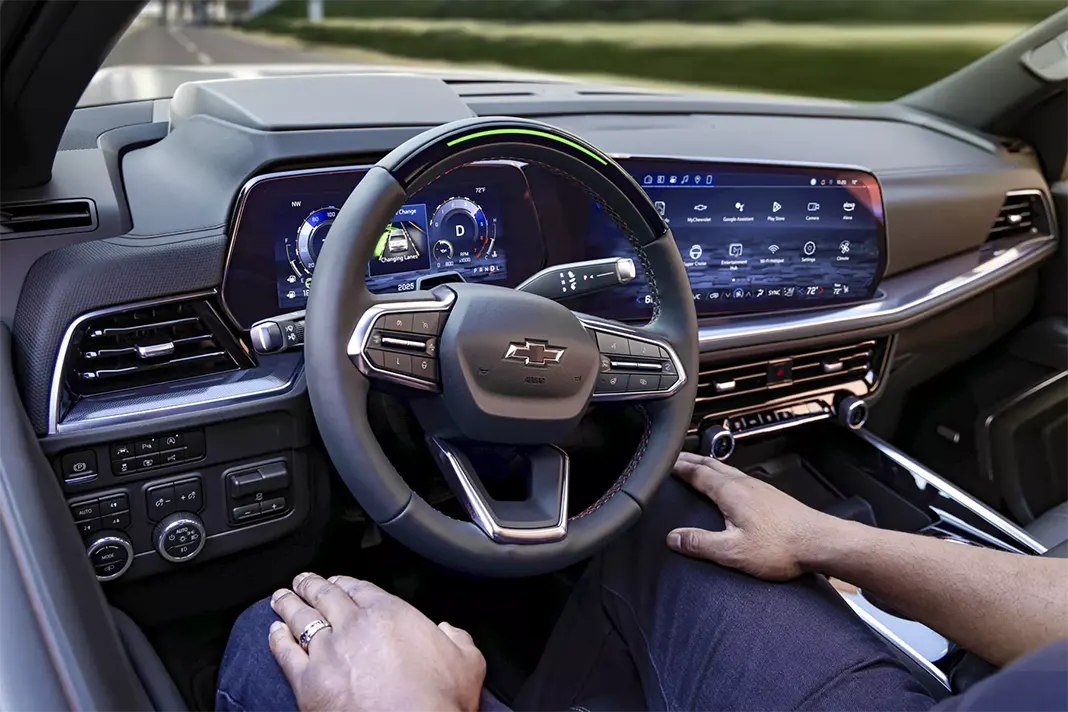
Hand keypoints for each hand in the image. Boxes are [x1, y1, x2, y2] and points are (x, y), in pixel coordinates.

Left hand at [268, 573, 485, 711]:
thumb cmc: (438, 702)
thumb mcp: (467, 660)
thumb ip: (457, 637)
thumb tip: (449, 631)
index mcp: (391, 613)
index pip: (360, 587)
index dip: (346, 581)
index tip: (338, 580)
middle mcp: (354, 626)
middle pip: (326, 595)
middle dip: (312, 585)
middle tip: (303, 580)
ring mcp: (327, 652)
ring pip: (301, 618)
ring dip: (289, 604)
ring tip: (282, 597)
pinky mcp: (308, 682)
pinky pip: (285, 653)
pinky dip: (277, 639)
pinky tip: (274, 632)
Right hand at [667, 452, 842, 579]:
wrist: (821, 543)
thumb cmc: (783, 547)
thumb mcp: (734, 551)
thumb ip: (701, 544)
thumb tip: (674, 538)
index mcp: (731, 492)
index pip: (697, 472)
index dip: (678, 467)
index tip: (663, 464)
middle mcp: (745, 484)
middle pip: (711, 464)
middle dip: (690, 460)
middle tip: (675, 458)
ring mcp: (760, 488)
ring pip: (726, 469)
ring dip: (707, 465)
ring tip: (696, 467)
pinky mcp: (771, 496)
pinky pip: (739, 477)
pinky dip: (724, 475)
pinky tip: (728, 486)